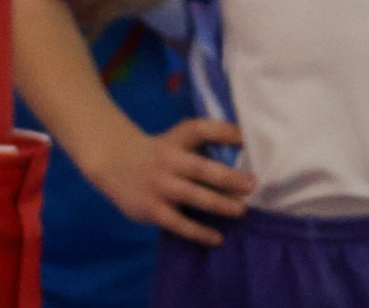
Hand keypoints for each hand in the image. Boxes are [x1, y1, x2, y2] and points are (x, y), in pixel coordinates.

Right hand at [102, 117, 253, 243]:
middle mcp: (170, 161)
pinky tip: (217, 237)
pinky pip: (180, 224)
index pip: (201, 130)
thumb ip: (204, 142)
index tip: (248, 141)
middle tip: (253, 185)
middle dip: (229, 178)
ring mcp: (161, 186)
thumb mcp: (178, 139)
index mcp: (177, 139)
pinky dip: (199, 232)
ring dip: (219, 203)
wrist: (115, 162)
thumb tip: (244, 146)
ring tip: (241, 210)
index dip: (225, 132)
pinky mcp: (153, 209)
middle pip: (202, 168)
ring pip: (194, 197)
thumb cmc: (159, 151)